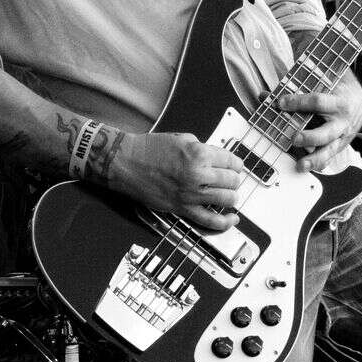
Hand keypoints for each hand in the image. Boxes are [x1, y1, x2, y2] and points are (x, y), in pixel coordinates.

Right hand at [109, 129, 242, 230]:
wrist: (126, 163)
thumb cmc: (149, 150)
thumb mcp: (182, 139)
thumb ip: (203, 149)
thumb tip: (219, 158)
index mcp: (198, 154)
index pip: (232, 161)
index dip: (236, 163)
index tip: (235, 166)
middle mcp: (197, 174)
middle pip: (232, 181)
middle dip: (233, 179)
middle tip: (230, 178)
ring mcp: (190, 194)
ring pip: (227, 200)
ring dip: (231, 197)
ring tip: (228, 194)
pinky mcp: (182, 208)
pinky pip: (210, 220)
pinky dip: (224, 222)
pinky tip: (231, 219)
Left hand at [276, 74, 361, 173]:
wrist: (357, 104)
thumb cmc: (336, 91)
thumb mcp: (322, 83)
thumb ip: (296, 87)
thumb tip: (266, 95)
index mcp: (338, 102)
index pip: (318, 102)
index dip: (299, 102)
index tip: (281, 102)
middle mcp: (341, 122)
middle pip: (326, 132)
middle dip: (310, 137)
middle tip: (294, 138)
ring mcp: (340, 137)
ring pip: (329, 150)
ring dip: (314, 158)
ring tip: (300, 164)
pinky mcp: (337, 147)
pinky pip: (328, 158)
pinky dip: (317, 164)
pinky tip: (307, 167)